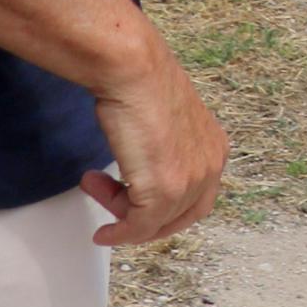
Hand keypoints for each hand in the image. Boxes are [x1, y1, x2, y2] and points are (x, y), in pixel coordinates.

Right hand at [81, 42, 227, 247]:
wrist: (133, 71)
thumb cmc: (140, 84)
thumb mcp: (161, 122)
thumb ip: (160, 148)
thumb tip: (141, 162)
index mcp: (214, 148)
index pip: (197, 196)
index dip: (165, 207)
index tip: (135, 204)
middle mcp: (211, 166)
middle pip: (180, 214)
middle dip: (143, 215)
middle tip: (110, 201)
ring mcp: (191, 179)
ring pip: (157, 221)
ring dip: (120, 214)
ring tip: (92, 187)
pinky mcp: (165, 189)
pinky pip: (140, 226)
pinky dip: (120, 235)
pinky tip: (103, 233)